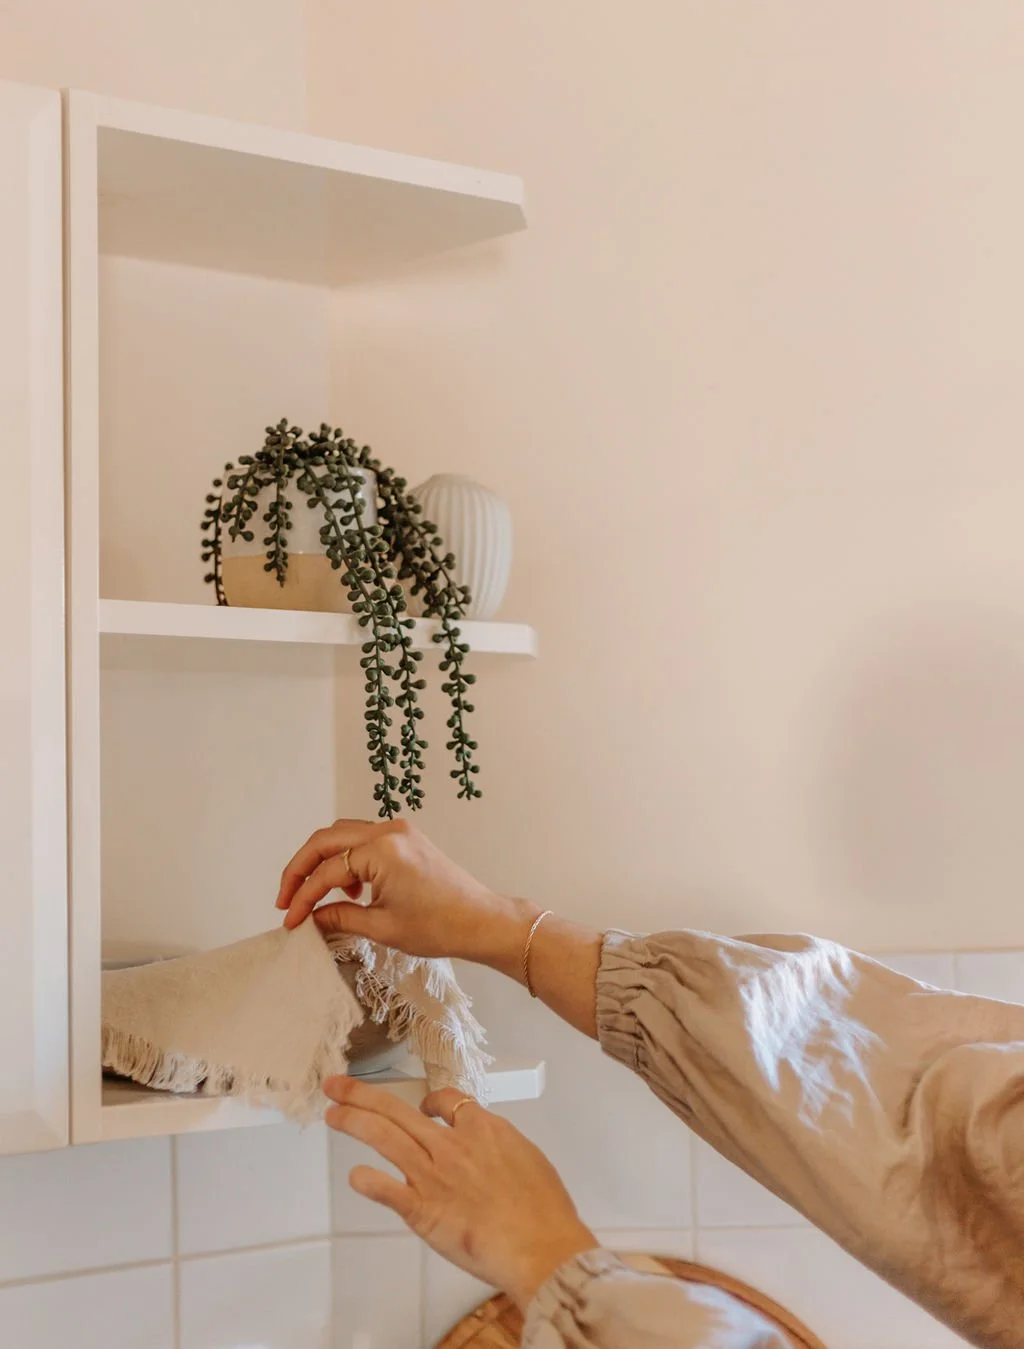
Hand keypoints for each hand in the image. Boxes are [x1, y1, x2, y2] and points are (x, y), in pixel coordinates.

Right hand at [276, 818, 537, 973]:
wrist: (481, 921)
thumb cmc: (440, 926)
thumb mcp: (382, 928)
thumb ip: (339, 917)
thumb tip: (310, 917)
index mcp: (382, 850)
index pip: (327, 872)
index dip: (302, 898)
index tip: (290, 921)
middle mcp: (389, 831)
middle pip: (326, 840)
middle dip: (300, 869)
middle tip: (285, 899)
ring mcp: (399, 831)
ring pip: (343, 835)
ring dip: (322, 861)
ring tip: (311, 896)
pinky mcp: (406, 838)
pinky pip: (363, 840)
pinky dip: (346, 859)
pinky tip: (348, 890)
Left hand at [324, 1077, 597, 1310]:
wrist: (541, 1244)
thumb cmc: (545, 1209)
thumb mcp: (529, 1158)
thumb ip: (500, 1147)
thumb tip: (492, 1145)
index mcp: (482, 1128)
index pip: (444, 1099)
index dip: (429, 1100)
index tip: (422, 1105)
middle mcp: (451, 1145)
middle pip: (399, 1110)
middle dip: (363, 1095)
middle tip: (336, 1085)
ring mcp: (434, 1176)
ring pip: (385, 1138)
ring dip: (354, 1122)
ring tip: (333, 1112)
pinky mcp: (423, 1211)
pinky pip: (388, 1190)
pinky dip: (368, 1182)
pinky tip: (355, 1176)